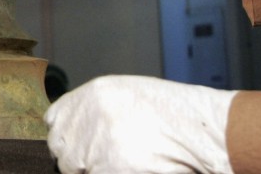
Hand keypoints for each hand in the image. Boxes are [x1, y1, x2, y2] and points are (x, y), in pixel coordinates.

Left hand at [45, 75, 236, 173]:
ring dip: (96, 170)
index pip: (55, 121)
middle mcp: (89, 116)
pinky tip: (134, 167)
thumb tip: (77, 131)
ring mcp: (96, 144)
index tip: (77, 147)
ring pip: (78, 170)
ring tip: (126, 163)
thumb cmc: (175, 114)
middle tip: (106, 161)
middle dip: (79, 160)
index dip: (67, 137)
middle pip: (62, 149)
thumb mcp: (129, 96)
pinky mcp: (109, 169)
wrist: (204, 131)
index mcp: (92, 94)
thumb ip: (98, 109)